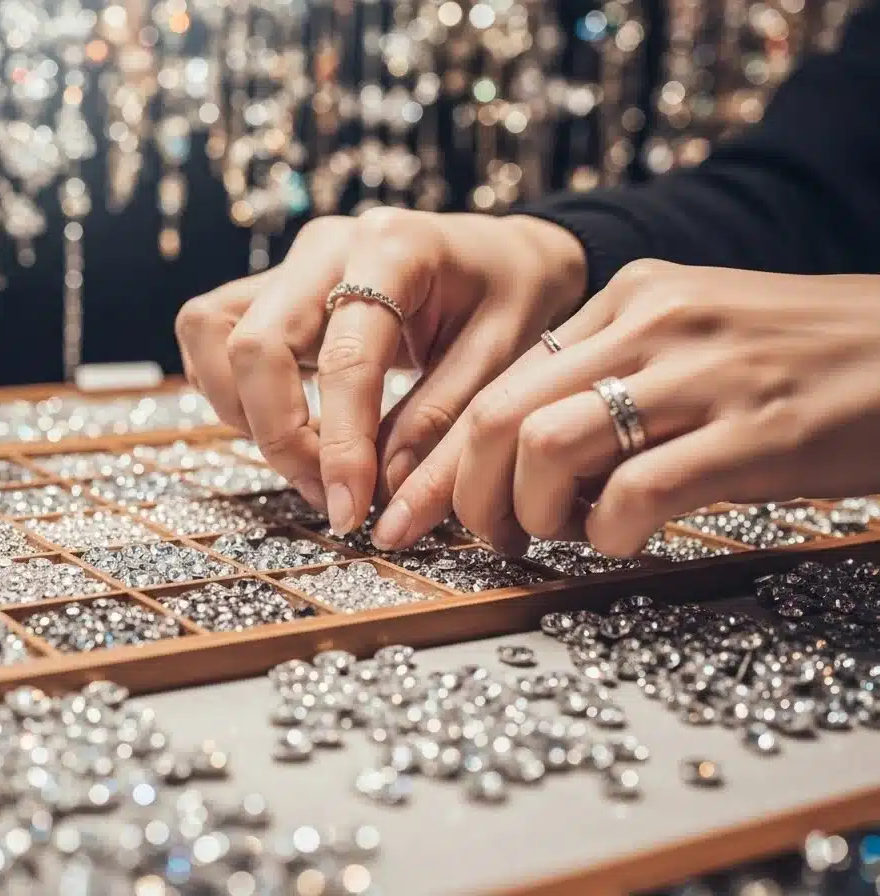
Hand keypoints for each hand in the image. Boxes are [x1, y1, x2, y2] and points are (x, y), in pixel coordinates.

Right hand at [174, 209, 586, 533]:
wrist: (504, 255)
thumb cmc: (514, 298)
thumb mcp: (505, 360)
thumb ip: (441, 428)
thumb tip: (386, 502)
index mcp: (394, 248)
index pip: (344, 359)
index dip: (340, 446)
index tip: (350, 512)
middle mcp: (327, 245)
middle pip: (252, 344)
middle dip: (278, 435)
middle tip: (327, 493)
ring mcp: (291, 262)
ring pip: (211, 332)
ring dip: (242, 411)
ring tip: (307, 460)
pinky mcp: (273, 287)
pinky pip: (212, 332)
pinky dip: (232, 390)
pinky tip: (290, 425)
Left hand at [375, 261, 879, 555]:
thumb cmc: (802, 358)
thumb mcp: (695, 336)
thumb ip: (612, 371)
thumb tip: (527, 448)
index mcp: (630, 297)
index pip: (501, 378)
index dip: (458, 456)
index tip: (451, 502)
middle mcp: (652, 324)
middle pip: (500, 415)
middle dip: (470, 494)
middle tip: (490, 537)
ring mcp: (702, 375)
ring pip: (547, 447)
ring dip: (533, 513)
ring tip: (562, 534)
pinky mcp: (754, 433)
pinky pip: (637, 492)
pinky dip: (610, 532)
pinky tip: (626, 539)